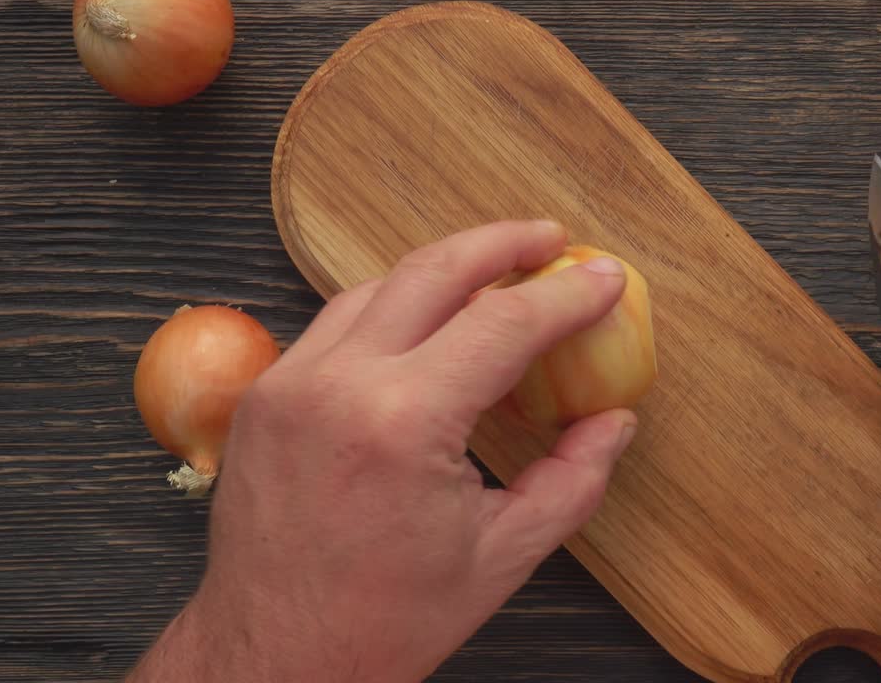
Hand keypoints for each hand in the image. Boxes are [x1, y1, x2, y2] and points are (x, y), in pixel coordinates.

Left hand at [126, 220, 637, 681]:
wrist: (275, 655)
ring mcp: (291, 383)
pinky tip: (425, 320)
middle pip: (434, 270)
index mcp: (403, 424)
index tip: (606, 278)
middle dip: (502, 243)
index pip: (504, 324)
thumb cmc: (382, 620)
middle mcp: (338, 384)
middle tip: (549, 238)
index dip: (567, 295)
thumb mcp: (502, 557)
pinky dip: (390, 305)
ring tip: (496, 272)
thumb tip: (613, 422)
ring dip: (444, 267)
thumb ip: (572, 480)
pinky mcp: (266, 395)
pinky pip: (336, 321)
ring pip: (378, 285)